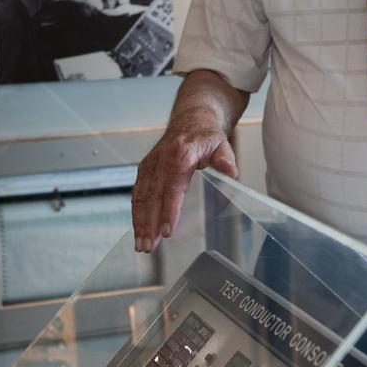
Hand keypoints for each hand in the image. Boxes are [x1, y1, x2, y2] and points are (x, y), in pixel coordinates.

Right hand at [132, 118, 237, 252]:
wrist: (192, 119)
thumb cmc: (206, 136)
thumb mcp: (222, 145)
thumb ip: (225, 159)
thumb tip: (230, 171)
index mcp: (181, 155)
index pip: (172, 187)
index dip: (169, 210)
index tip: (167, 231)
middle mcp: (161, 160)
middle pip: (153, 196)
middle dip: (149, 224)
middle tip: (149, 247)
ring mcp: (151, 164)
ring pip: (141, 197)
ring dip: (139, 222)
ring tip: (141, 245)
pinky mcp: (144, 168)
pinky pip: (138, 193)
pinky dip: (136, 213)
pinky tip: (138, 229)